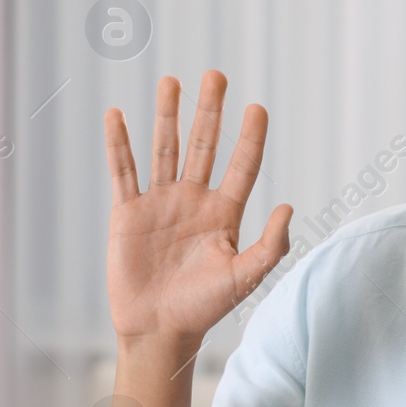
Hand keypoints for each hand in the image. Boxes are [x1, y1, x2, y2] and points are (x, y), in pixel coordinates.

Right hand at [104, 70, 292, 346]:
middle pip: (203, 146)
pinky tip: (117, 116)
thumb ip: (269, 245)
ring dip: (168, 116)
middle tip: (216, 75)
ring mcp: (160, 203)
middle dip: (210, 111)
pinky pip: (123, 172)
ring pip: (165, 149)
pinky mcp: (128, 213)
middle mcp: (193, 200)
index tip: (257, 107)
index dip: (250, 137)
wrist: (159, 331)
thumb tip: (289, 207)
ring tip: (172, 81)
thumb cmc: (204, 308)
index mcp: (224, 213)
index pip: (241, 166)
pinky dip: (119, 144)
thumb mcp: (244, 278)